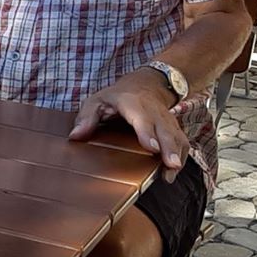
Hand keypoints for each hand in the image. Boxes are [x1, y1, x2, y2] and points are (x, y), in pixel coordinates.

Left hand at [71, 68, 188, 179]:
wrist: (146, 84)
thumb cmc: (118, 96)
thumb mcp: (97, 100)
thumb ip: (86, 118)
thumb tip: (75, 136)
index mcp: (133, 104)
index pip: (142, 119)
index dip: (147, 133)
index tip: (151, 148)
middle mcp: (154, 112)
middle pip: (164, 131)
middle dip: (169, 148)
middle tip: (170, 166)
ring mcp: (166, 120)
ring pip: (176, 136)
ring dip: (176, 154)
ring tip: (171, 173)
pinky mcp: (173, 128)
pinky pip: (181, 141)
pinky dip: (180, 155)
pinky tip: (173, 171)